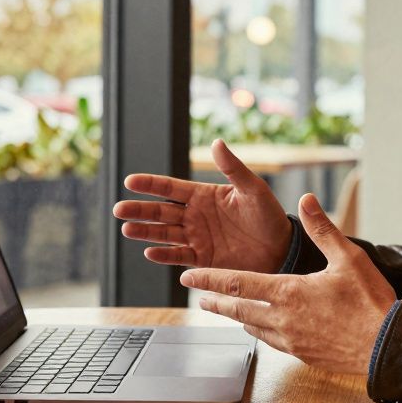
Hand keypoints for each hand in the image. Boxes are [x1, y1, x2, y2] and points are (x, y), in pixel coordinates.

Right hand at [112, 139, 291, 273]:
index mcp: (203, 195)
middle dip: (140, 210)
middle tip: (119, 209)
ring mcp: (196, 238)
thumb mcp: (252, 189)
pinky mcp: (203, 260)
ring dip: (146, 232)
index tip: (130, 181)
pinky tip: (150, 252)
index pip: (171, 188)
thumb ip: (233, 168)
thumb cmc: (268, 215)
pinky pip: (179, 257)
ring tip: (127, 228)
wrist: (281, 249)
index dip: (151, 184)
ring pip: (164, 234)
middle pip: (161, 211)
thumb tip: (217, 142)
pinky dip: (165, 255)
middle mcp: (195, 216)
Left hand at [181, 193, 396, 374]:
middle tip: (198, 297)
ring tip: (228, 311)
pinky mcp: (303, 355)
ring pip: (252, 327)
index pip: (237, 283)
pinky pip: (271, 342)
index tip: (188, 277)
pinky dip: (260, 332)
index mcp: (289, 292)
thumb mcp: (348, 257)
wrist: (387, 346)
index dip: (209, 279)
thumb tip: (306, 200)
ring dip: (236, 317)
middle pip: (237, 309)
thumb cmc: (370, 301)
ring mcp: (291, 340)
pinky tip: (262, 329)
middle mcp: (283, 319)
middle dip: (215, 301)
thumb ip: (322, 229)